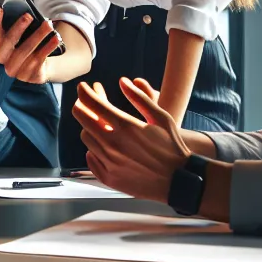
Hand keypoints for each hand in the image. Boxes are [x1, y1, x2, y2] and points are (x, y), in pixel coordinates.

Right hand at [0, 6, 60, 83]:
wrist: (39, 68)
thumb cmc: (28, 47)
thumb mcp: (22, 38)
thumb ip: (20, 28)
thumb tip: (26, 14)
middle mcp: (4, 60)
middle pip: (9, 42)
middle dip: (18, 28)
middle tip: (28, 16)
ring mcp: (16, 70)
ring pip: (26, 50)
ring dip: (38, 35)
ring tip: (48, 25)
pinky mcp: (30, 76)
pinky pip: (39, 59)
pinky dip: (48, 47)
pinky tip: (55, 38)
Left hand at [73, 78, 189, 202]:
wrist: (180, 181)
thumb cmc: (173, 147)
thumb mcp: (161, 117)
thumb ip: (139, 98)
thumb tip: (122, 81)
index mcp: (126, 126)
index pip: (93, 103)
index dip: (84, 92)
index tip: (83, 87)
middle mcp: (114, 144)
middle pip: (82, 119)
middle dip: (81, 106)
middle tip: (86, 102)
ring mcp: (110, 162)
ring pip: (86, 137)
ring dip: (89, 127)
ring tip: (100, 124)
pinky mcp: (109, 178)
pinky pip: (91, 158)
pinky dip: (94, 149)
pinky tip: (103, 145)